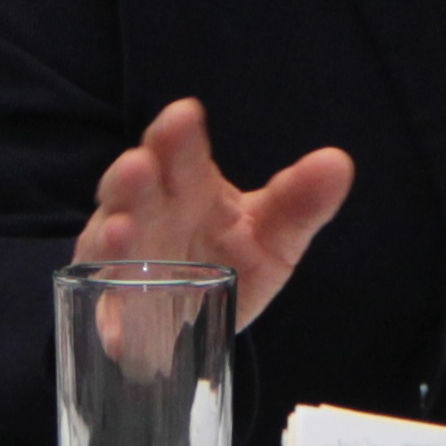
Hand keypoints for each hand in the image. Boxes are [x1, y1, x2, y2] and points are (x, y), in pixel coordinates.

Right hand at [78, 98, 353, 331]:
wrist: (206, 317)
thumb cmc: (233, 257)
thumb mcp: (274, 234)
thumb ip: (300, 202)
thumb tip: (338, 163)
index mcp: (186, 184)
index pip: (178, 149)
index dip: (178, 134)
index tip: (184, 116)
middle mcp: (146, 213)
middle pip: (133, 187)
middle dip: (134, 175)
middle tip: (140, 164)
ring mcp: (124, 261)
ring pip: (107, 242)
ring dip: (111, 237)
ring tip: (122, 232)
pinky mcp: (116, 312)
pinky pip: (108, 314)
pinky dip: (111, 320)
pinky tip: (117, 329)